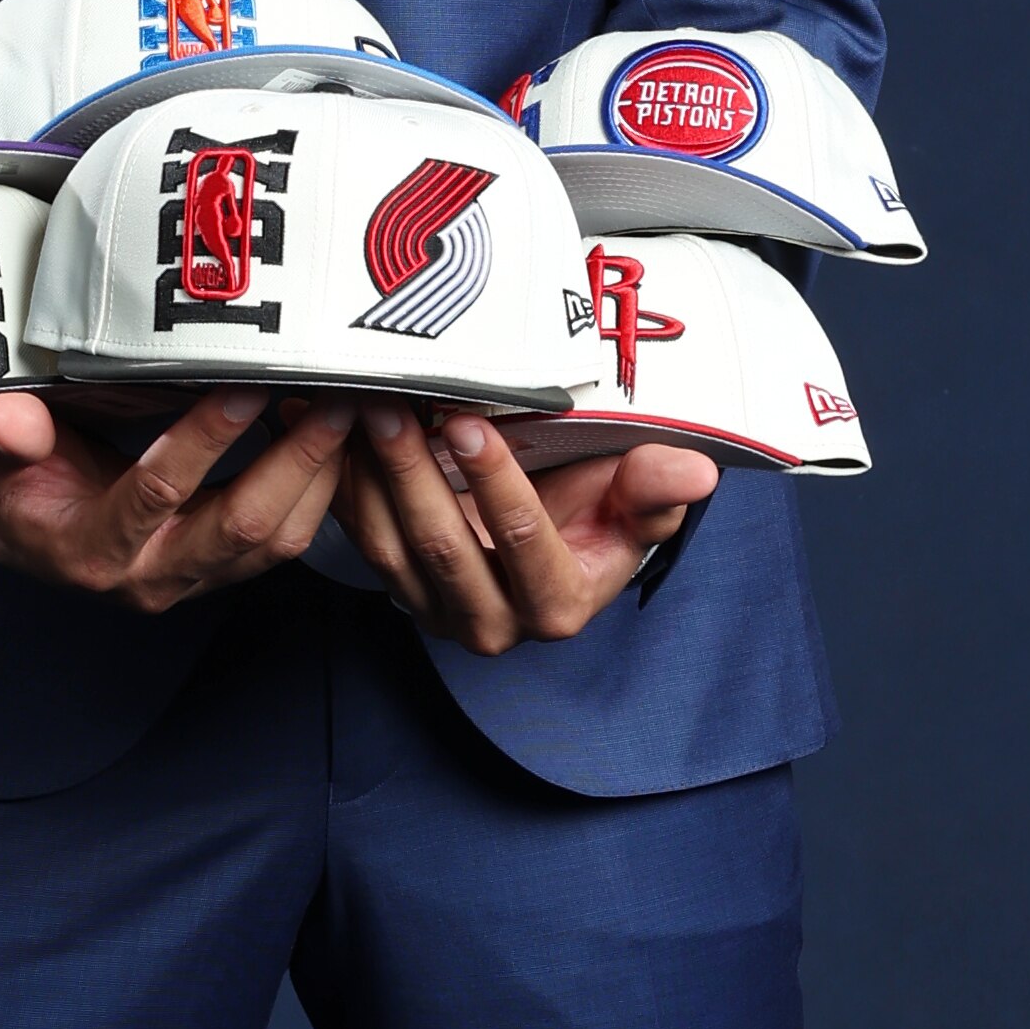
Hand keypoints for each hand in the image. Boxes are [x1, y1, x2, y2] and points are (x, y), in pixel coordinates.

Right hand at [0, 384, 354, 611]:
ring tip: (345, 408)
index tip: (247, 384)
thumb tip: (12, 421)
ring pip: (278, 540)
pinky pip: (284, 539)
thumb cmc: (2, 485)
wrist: (10, 528)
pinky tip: (326, 435)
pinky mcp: (218, 568)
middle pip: (244, 527)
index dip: (206, 438)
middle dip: (299, 461)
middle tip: (336, 398)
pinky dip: (315, 489)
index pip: (160, 492)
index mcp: (93, 549)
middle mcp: (150, 576)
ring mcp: (191, 577)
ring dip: (320, 476)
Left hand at [334, 407, 717, 652]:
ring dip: (369, 474)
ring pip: (391, 544)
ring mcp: (438, 611)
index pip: (522, 539)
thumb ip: (656, 488)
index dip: (495, 481)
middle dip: (411, 469)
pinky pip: (361, 540)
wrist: (555, 547)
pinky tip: (334, 435)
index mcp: (558, 606)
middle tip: (389, 405)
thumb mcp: (636, 506)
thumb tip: (695, 472)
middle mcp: (494, 623)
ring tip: (356, 410)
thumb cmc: (597, 519)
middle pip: (442, 544)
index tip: (470, 422)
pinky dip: (345, 486)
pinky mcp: (399, 589)